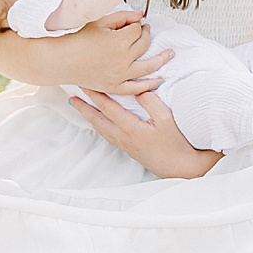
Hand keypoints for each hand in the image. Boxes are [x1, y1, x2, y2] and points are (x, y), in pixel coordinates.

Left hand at [70, 89, 222, 178]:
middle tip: (72, 97)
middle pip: (98, 119)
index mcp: (130, 128)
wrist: (181, 168)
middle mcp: (123, 137)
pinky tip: (100, 123)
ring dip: (90, 117)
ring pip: (101, 128)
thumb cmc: (175, 143)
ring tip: (81, 108)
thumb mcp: (166, 119)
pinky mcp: (130, 149)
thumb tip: (139, 89)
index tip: (85, 84)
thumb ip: (151, 101)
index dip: (95, 95)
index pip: (107, 107)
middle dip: (84, 107)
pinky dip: (100, 125)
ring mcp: (125, 144)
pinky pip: (108, 134)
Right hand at [73, 11, 172, 94]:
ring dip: (161, 59)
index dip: (136, 24)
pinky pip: (136, 88)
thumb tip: (141, 15)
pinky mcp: (113, 87)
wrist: (59, 60)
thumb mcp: (99, 22)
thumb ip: (123, 17)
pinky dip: (149, 85)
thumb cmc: (75, 39)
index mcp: (119, 41)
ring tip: (169, 53)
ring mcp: (119, 75)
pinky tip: (158, 80)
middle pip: (143, 45)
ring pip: (147, 67)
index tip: (133, 22)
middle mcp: (122, 60)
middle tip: (144, 30)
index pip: (137, 29)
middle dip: (145, 35)